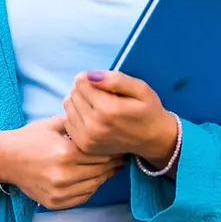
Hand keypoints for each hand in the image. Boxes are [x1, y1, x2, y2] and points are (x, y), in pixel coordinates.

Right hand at [0, 115, 122, 209]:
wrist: (5, 159)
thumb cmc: (31, 138)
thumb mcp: (54, 123)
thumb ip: (79, 122)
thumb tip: (103, 119)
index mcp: (65, 152)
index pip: (100, 152)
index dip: (113, 148)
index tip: (120, 143)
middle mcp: (63, 175)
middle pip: (101, 169)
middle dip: (113, 161)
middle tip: (121, 154)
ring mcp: (59, 191)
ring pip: (95, 184)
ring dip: (106, 175)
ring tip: (112, 166)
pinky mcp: (55, 203)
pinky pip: (84, 196)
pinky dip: (92, 187)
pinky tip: (95, 177)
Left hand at [63, 70, 177, 164]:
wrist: (152, 139)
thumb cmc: (147, 110)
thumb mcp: (140, 89)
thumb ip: (116, 80)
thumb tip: (90, 76)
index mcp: (108, 109)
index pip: (81, 82)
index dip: (88, 77)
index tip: (100, 81)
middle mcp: (94, 125)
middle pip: (73, 94)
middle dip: (84, 89)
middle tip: (100, 93)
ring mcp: (88, 138)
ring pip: (68, 106)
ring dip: (78, 101)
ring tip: (95, 104)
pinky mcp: (84, 145)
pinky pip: (68, 122)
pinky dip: (76, 115)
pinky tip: (91, 116)